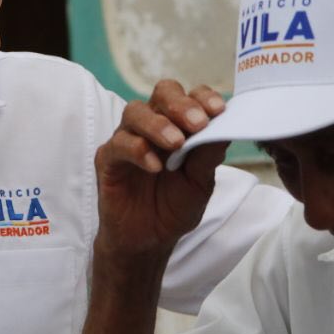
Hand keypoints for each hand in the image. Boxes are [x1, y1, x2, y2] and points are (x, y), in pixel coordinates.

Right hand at [95, 81, 230, 255]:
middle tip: (197, 124)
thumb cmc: (174, 206)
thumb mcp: (200, 183)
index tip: (218, 111)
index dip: (204, 98)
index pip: (190, 96)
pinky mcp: (107, 158)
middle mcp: (153, 124)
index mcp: (179, 124)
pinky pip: (118, 144)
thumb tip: (225, 128)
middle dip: (181, 105)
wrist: (148, 240)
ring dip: (158, 124)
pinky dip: (138, 150)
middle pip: (162, 93)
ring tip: (176, 144)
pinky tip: (155, 166)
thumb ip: (209, 155)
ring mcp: (127, 138)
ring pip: (135, 112)